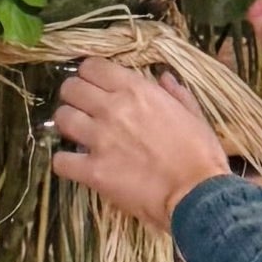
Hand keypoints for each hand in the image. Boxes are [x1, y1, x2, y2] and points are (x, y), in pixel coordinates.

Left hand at [52, 57, 230, 235]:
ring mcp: (99, 139)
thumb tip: (164, 77)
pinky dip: (64, 163)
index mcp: (136, 90)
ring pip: (61, 118)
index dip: (89, 75)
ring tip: (77, 135)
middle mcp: (112, 108)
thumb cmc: (201, 154)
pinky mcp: (93, 171)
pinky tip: (76, 165)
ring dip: (67, 125)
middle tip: (82, 109)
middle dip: (73, 97)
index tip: (94, 86)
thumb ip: (175, 93)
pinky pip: (60, 161)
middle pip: (71, 88)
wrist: (199, 195)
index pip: (92, 66)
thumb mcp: (194, 115)